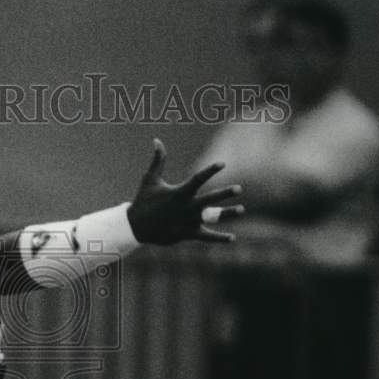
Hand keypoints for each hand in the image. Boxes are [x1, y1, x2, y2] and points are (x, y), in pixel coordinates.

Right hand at [126, 138, 243, 244]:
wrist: (136, 227)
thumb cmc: (143, 200)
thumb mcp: (150, 179)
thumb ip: (158, 160)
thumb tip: (157, 140)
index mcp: (178, 193)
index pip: (197, 180)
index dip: (210, 171)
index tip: (223, 164)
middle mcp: (186, 207)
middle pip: (209, 199)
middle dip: (224, 194)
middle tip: (239, 188)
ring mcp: (188, 221)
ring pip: (211, 218)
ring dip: (227, 214)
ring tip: (242, 209)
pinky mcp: (187, 234)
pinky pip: (206, 236)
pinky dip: (219, 238)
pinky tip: (232, 238)